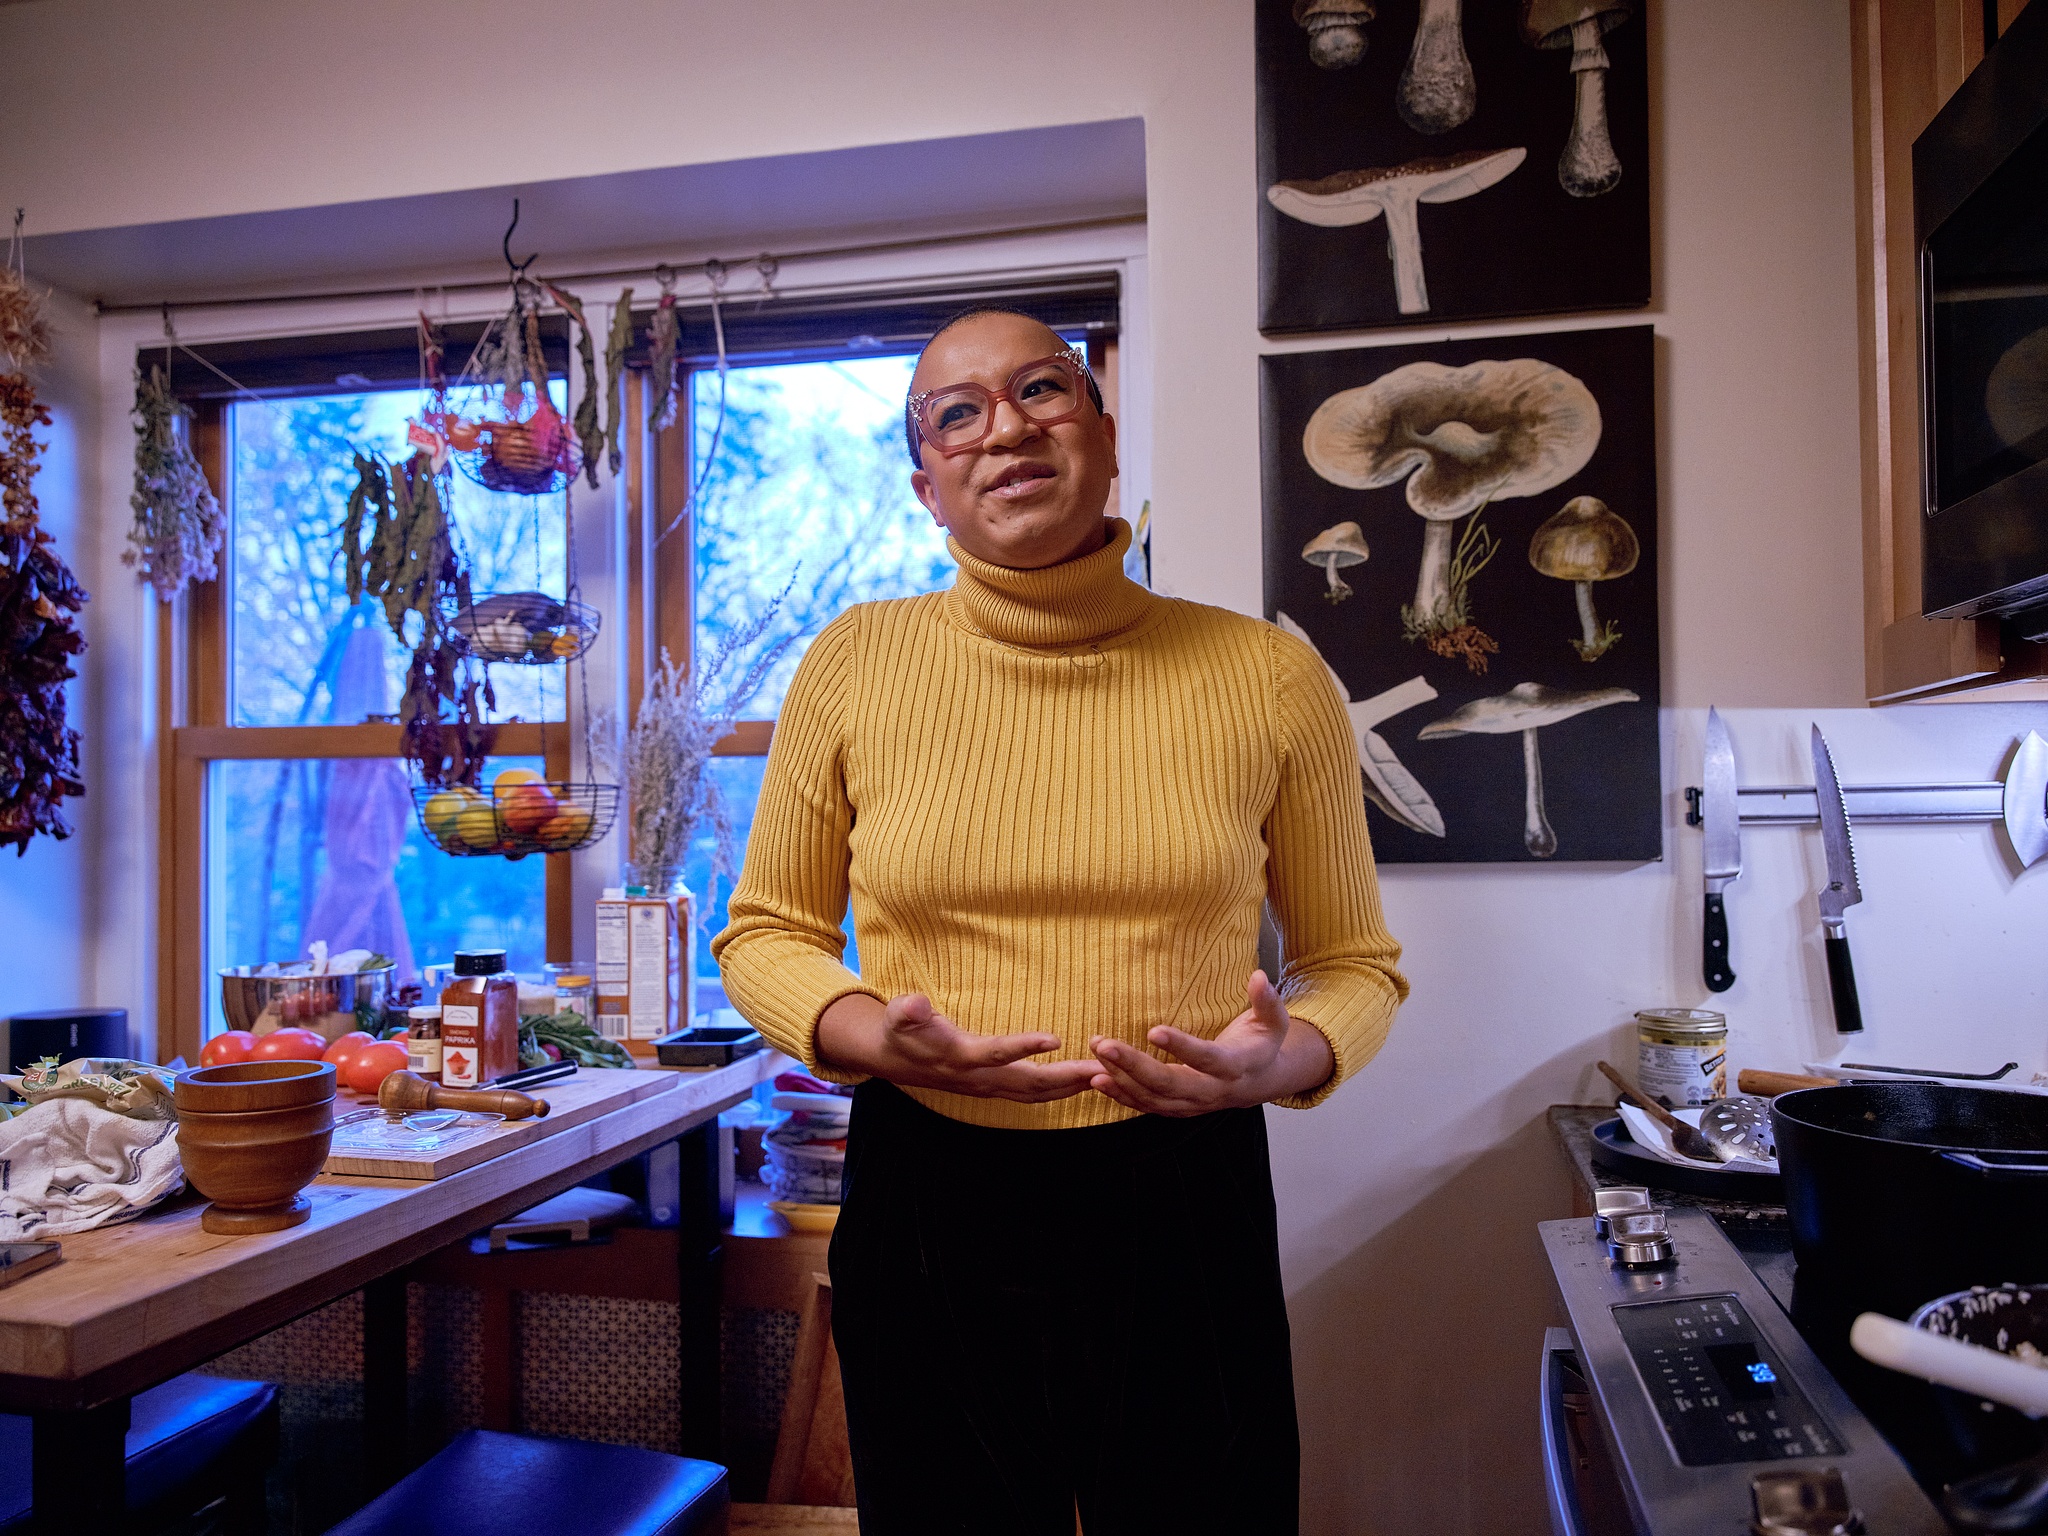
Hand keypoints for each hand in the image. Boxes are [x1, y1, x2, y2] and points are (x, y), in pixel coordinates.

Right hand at [816, 992, 1098, 1103]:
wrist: (896, 1059)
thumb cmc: (902, 1031)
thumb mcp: (898, 1014)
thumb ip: (907, 1010)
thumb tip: (916, 1005)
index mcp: (960, 1057)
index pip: (996, 1053)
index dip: (1024, 1046)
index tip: (1054, 1037)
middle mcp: (980, 1078)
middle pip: (1029, 1083)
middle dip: (1068, 1077)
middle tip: (1103, 1067)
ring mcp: (990, 1086)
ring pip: (1037, 1093)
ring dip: (1071, 1086)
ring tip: (1107, 1075)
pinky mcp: (997, 1087)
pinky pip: (1035, 1093)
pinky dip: (1062, 1089)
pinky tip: (1084, 1081)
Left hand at [1088, 970, 1335, 1116]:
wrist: (1260, 1082)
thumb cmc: (1261, 1044)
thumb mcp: (1273, 1021)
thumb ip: (1266, 1000)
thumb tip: (1258, 976)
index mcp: (1236, 1067)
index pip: (1208, 1060)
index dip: (1182, 1047)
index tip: (1153, 1030)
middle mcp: (1212, 1091)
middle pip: (1170, 1084)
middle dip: (1134, 1066)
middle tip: (1104, 1045)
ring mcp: (1193, 1104)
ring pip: (1153, 1097)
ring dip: (1121, 1077)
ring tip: (1097, 1053)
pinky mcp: (1177, 1109)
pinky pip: (1146, 1106)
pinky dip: (1121, 1095)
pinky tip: (1097, 1078)